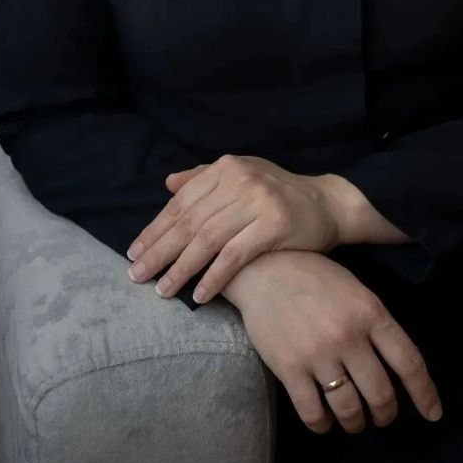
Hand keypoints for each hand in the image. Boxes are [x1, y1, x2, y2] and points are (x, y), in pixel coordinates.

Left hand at [125, 154, 341, 301]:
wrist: (328, 204)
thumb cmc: (279, 194)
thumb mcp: (243, 176)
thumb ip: (205, 178)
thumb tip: (169, 183)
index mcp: (227, 167)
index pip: (182, 202)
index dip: (156, 228)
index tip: (134, 252)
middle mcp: (240, 180)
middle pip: (190, 221)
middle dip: (159, 251)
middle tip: (136, 276)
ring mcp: (258, 201)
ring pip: (207, 240)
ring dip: (181, 269)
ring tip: (162, 290)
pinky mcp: (275, 225)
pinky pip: (235, 256)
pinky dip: (213, 277)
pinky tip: (198, 295)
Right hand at [221, 250, 443, 433]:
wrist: (263, 268)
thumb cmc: (314, 277)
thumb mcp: (355, 290)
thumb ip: (375, 324)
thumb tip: (396, 366)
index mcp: (371, 312)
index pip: (409, 362)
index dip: (425, 394)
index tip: (433, 414)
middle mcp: (349, 336)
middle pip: (381, 394)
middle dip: (386, 414)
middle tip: (382, 416)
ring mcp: (318, 354)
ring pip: (350, 409)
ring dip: (356, 422)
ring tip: (355, 420)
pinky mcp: (289, 369)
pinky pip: (314, 414)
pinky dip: (324, 425)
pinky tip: (325, 421)